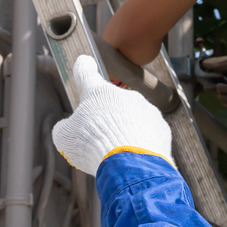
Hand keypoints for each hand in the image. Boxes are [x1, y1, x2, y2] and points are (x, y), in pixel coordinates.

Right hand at [51, 55, 173, 172]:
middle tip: (98, 140)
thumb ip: (66, 128)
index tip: (84, 62)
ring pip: (130, 119)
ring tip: (117, 154)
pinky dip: (141, 143)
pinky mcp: (160, 126)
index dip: (83, 67)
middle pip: (110, 104)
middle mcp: (123, 95)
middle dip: (104, 119)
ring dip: (124, 132)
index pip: (86, 73)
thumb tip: (68, 128)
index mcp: (97, 93)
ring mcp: (145, 109)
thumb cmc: (93, 146)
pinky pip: (147, 133)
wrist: (130, 163)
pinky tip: (133, 157)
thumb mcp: (65, 138)